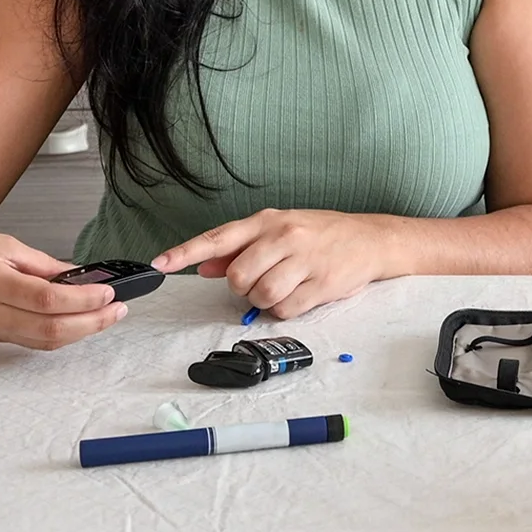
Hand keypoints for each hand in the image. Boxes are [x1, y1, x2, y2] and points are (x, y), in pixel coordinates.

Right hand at [0, 216, 127, 348]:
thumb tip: (79, 278)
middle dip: (91, 323)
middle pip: (48, 330)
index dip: (84, 300)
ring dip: (77, 333)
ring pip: (39, 342)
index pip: (47, 301)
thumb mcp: (1, 244)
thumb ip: (41, 265)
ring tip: (103, 318)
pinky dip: (53, 334)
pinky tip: (73, 323)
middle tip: (116, 310)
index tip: (108, 292)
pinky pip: (24, 341)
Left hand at [152, 209, 392, 319]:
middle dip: (243, 287)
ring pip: (262, 295)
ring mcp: (305, 259)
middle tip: (261, 281)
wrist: (370, 239)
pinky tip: (299, 295)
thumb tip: (204, 266)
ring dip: (266, 301)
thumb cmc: (320, 235)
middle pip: (239, 276)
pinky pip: (287, 309)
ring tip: (284, 288)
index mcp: (268, 221)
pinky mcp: (322, 283)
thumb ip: (240, 249)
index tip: (160, 264)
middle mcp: (284, 236)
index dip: (185, 252)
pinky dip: (286, 309)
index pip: (218, 237)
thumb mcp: (279, 231)